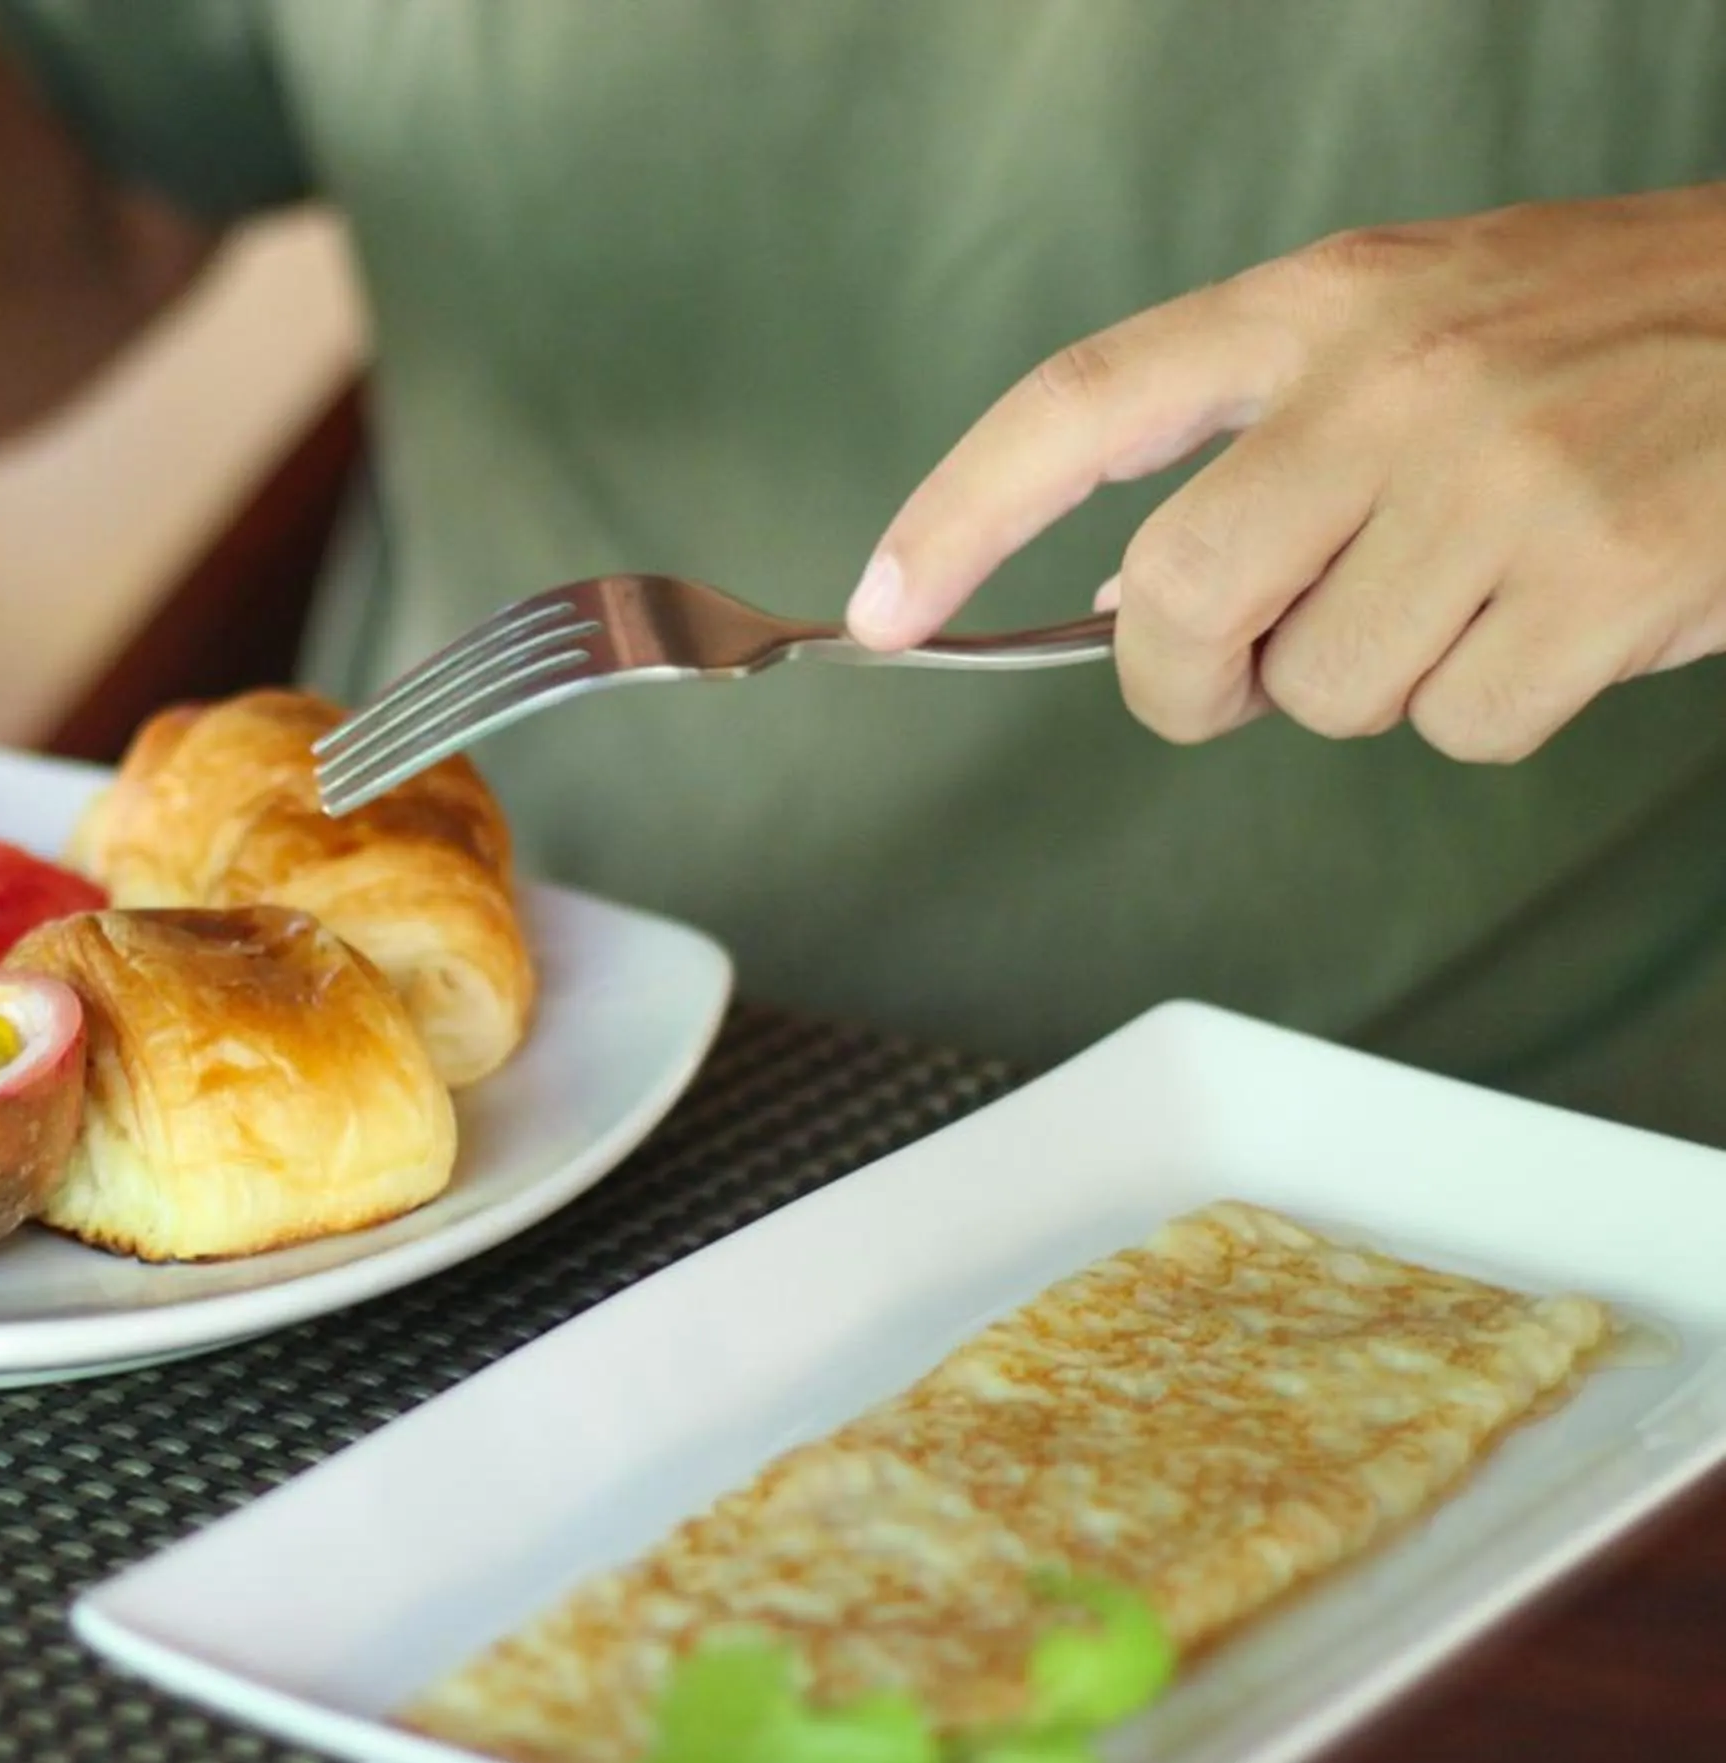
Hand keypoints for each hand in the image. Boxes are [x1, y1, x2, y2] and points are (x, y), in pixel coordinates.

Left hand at [848, 185, 1725, 760]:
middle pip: (1181, 600)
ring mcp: (1504, 473)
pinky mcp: (1609, 568)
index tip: (882, 607)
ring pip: (1332, 688)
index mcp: (1323, 304)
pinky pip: (1467, 725)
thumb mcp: (1419, 331)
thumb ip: (1265, 443)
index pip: (1081, 403)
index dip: (958, 513)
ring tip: (1482, 591)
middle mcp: (1397, 379)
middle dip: (1189, 680)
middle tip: (1248, 675)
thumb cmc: (1615, 335)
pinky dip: (1499, 706)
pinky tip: (1569, 616)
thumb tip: (1120, 598)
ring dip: (1383, 685)